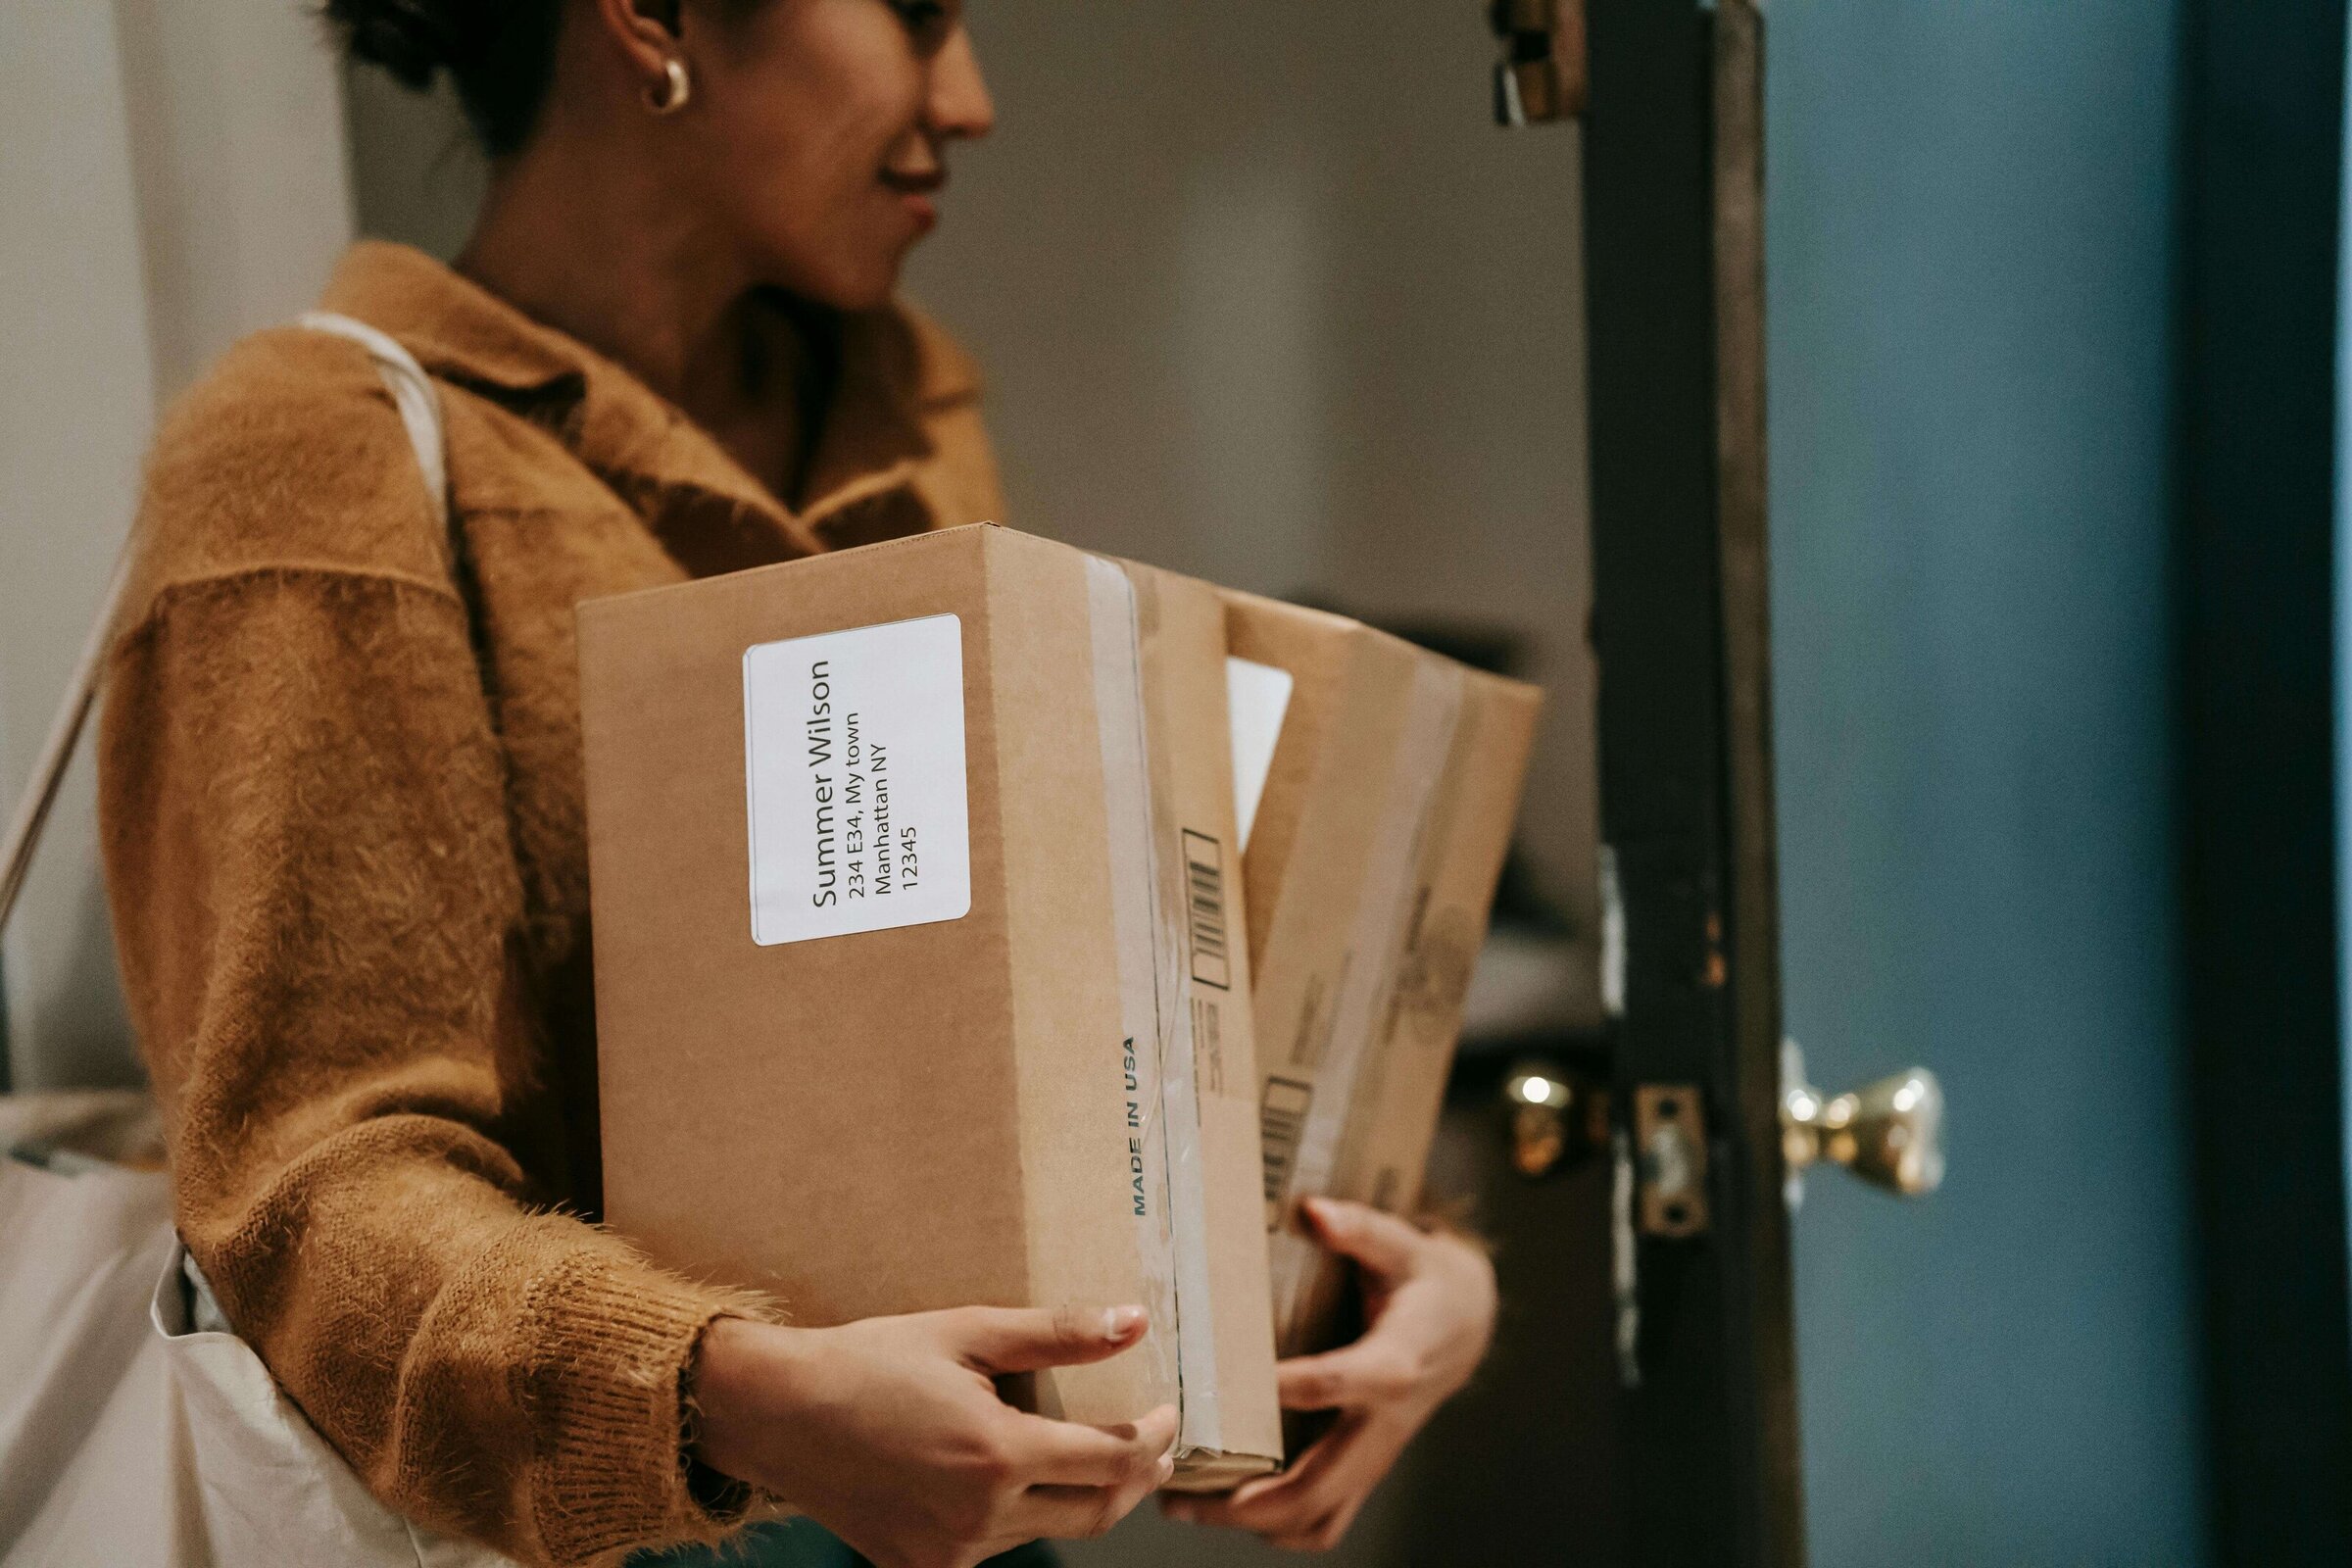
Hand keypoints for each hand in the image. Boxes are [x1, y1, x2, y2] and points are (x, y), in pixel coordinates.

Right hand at [692, 1304, 1178, 1567]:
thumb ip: (1057, 1334)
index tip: (1168, 1413)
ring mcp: (949, 1553)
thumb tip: (1134, 1322)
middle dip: (1137, 1478)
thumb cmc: (870, 1360)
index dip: (1154, 1438)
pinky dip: (1023, 1515)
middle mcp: (977, 1517)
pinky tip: (1016, 1477)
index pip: (1112, 1461)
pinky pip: (997, 1546)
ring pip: (1047, 1532)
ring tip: (1089, 1452)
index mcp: (996, 1455)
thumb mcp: (967, 1331)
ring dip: (1080, 1496)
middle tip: (1152, 1443)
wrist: (778, 1414)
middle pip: (1097, 1514)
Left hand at [1163, 1197, 1496, 1551]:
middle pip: (1322, 1482)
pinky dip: (1278, 1525)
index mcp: (1395, 1361)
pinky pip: (1327, 1517)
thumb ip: (1360, 1229)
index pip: (1341, 1383)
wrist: (1467, 1323)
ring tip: (1186, 1504)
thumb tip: (1312, 1211)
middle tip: (1180, 1491)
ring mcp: (1376, 1452)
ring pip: (1320, 1514)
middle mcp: (1385, 1420)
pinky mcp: (1366, 1465)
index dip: (1292, 1390)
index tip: (1229, 1393)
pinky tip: (1227, 1509)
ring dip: (1253, 1523)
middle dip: (1251, 1499)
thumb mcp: (1403, 1244)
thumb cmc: (1426, 1280)